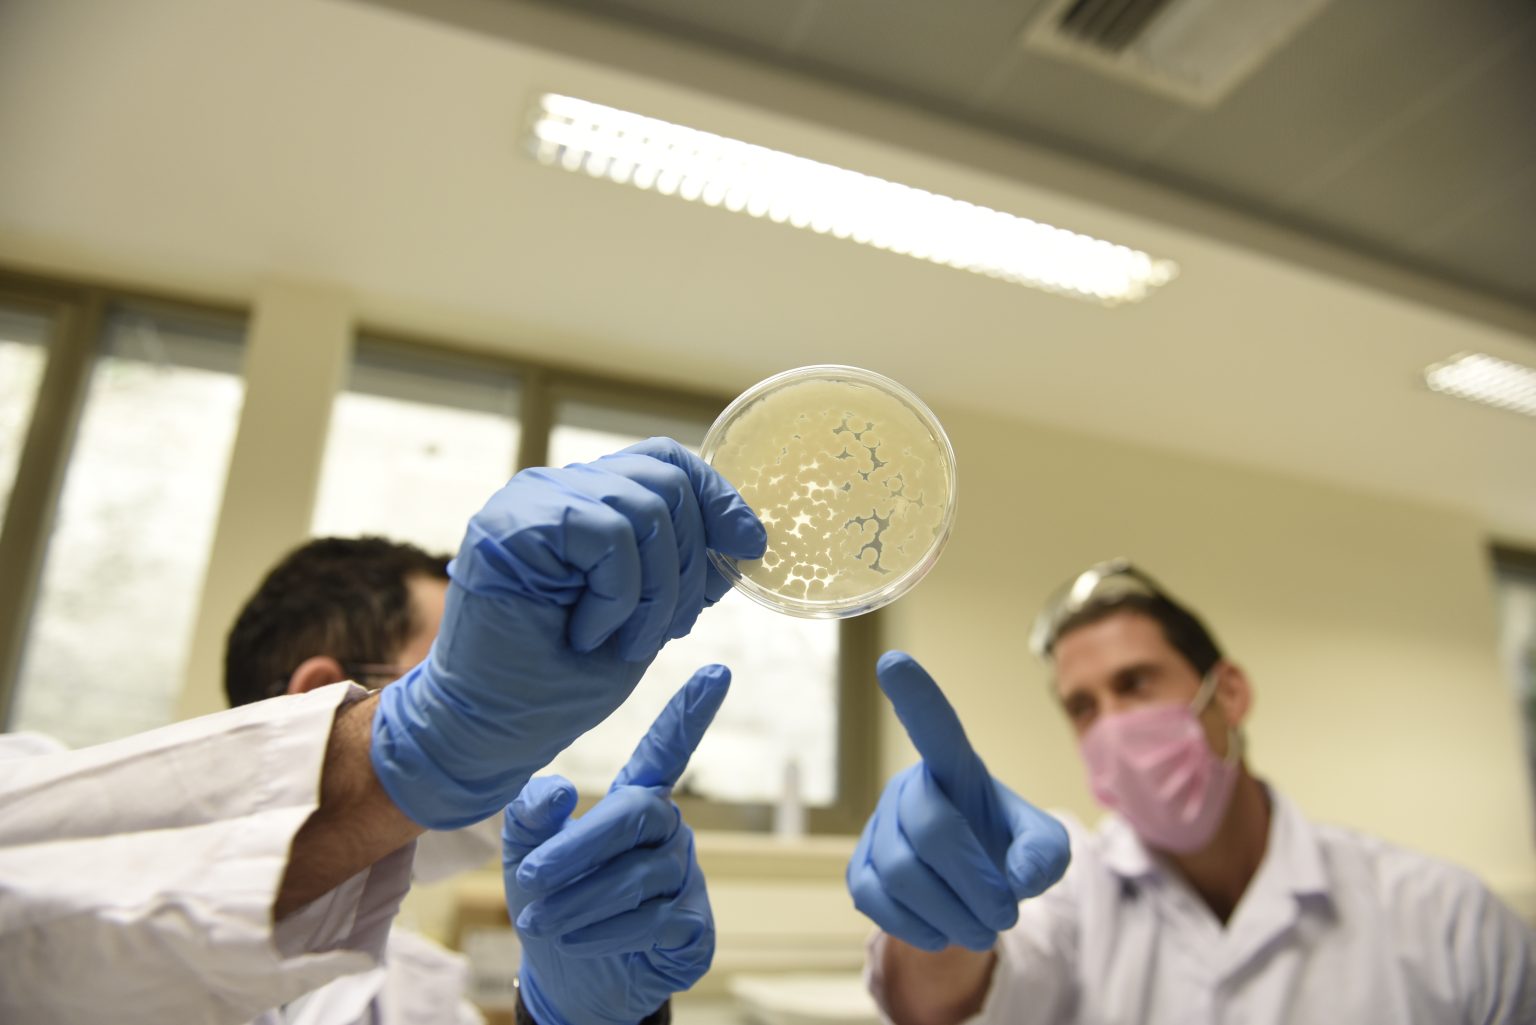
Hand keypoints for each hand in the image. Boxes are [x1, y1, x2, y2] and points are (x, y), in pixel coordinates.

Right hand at [371, 438, 764, 828]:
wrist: (492, 728)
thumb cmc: (562, 678)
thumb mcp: (647, 615)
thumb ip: (684, 566)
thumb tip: (745, 533)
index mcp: (588, 500)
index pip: (668, 463)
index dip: (718, 497)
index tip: (751, 545)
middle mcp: (556, 488)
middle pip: (666, 480)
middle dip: (690, 563)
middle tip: (669, 630)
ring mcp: (529, 501)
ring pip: (644, 510)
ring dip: (654, 593)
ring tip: (625, 641)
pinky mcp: (510, 525)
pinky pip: (609, 536)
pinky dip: (618, 595)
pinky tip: (587, 633)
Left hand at [503, 664, 727, 1024]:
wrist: (568, 977)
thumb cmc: (553, 897)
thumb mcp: (525, 854)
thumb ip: (531, 818)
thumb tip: (557, 791)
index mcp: (634, 800)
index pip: (666, 751)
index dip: (690, 714)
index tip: (717, 671)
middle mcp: (668, 831)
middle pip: (634, 816)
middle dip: (578, 847)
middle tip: (529, 875)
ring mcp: (685, 877)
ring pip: (638, 876)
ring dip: (579, 901)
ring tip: (539, 919)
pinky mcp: (694, 925)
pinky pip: (653, 920)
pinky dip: (605, 932)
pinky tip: (577, 940)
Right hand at [846, 651, 1070, 951]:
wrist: (970, 896)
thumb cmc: (1005, 852)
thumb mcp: (1044, 848)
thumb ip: (1047, 853)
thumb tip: (1017, 876)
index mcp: (955, 768)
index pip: (935, 727)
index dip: (916, 696)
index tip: (893, 662)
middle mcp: (909, 787)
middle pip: (933, 829)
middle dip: (975, 883)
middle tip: (1005, 917)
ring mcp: (877, 826)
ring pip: (902, 873)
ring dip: (952, 914)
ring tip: (981, 929)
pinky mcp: (859, 867)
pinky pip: (875, 899)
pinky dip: (917, 927)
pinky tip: (941, 930)